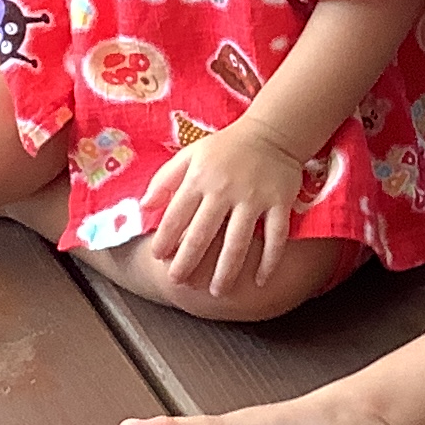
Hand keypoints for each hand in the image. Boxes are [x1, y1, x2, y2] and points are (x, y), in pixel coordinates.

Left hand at [142, 117, 304, 299]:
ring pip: (238, 241)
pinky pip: (275, 237)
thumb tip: (144, 207)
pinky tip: (260, 281)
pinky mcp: (280, 202)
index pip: (176, 215)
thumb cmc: (226, 147)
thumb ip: (165, 180)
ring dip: (226, 270)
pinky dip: (269, 260)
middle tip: (179, 282)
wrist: (272, 132)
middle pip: (203, 234)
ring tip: (217, 292)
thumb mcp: (190, 154)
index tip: (158, 258)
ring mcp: (254, 198)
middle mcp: (225, 190)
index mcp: (200, 178)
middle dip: (188, 262)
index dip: (165, 239)